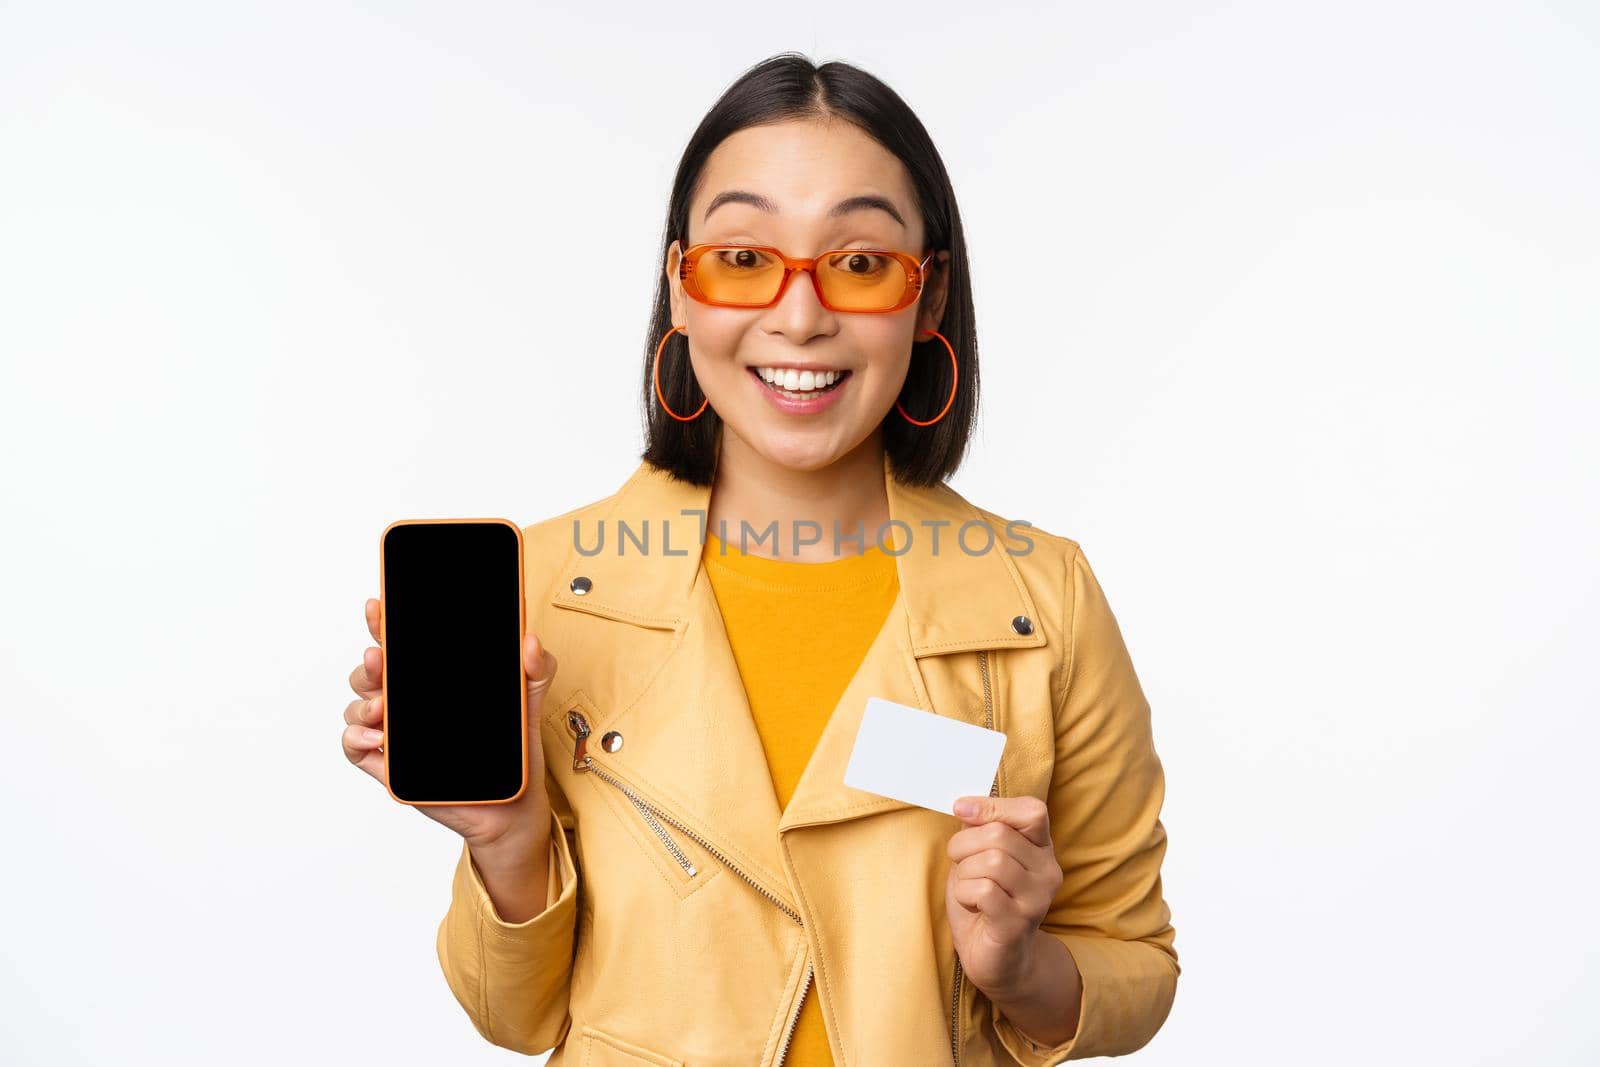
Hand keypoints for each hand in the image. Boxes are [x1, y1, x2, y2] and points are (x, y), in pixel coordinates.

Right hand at [342, 596, 560, 860]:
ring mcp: (396, 733)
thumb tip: (529, 641)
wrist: (511, 806)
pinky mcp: (390, 765)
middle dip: (369, 662)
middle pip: (371, 671)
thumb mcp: (529, 702)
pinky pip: (355, 746)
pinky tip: (378, 739)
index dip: (384, 623)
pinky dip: (356, 737)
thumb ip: (535, 668)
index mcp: (434, 679)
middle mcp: (409, 701)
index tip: (378, 606)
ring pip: (358, 705)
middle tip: (379, 659)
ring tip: (383, 708)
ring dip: (362, 702)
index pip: (401, 644)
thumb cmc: (513, 750)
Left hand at [944, 794, 1063, 1000]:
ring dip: (965, 873)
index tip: (961, 811)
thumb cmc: (985, 903)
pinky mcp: (1018, 922)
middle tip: (960, 864)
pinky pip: (983, 890)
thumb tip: (966, 805)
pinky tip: (972, 905)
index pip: (1032, 811)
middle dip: (964, 845)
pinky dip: (965, 894)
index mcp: (1040, 848)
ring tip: (969, 888)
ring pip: (991, 860)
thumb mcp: (979, 857)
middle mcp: (1047, 871)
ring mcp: (1037, 898)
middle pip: (999, 834)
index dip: (992, 806)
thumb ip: (980, 829)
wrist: (998, 960)